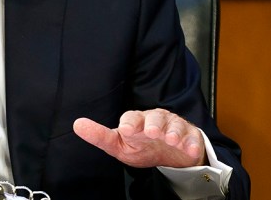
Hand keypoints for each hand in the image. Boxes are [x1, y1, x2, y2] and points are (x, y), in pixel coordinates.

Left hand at [73, 108, 206, 168]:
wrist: (169, 154)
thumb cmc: (141, 146)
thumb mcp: (118, 144)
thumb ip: (99, 136)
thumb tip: (77, 125)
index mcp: (136, 121)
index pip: (131, 117)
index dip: (129, 122)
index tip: (126, 129)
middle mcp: (155, 120)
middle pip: (155, 117)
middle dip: (153, 124)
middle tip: (151, 132)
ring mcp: (174, 127)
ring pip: (174, 125)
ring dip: (173, 132)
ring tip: (171, 139)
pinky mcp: (190, 136)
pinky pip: (192, 137)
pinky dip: (192, 143)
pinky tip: (189, 150)